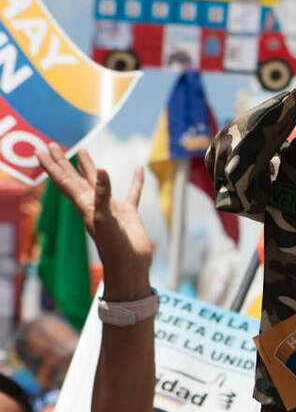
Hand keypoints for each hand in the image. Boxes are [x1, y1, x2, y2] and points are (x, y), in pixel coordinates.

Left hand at [36, 143, 151, 300]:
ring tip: (83, 151)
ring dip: (89, 167)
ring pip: (98, 183)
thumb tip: (101, 170)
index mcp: (84, 205)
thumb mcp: (105, 219)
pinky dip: (135, 182)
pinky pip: (132, 193)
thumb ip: (101, 194)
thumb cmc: (114, 247)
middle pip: (74, 178)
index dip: (54, 166)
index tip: (42, 150)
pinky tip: (139, 170)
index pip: (65, 181)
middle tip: (52, 145)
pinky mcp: (128, 214)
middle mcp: (94, 204)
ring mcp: (111, 208)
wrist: (130, 266)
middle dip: (63, 163)